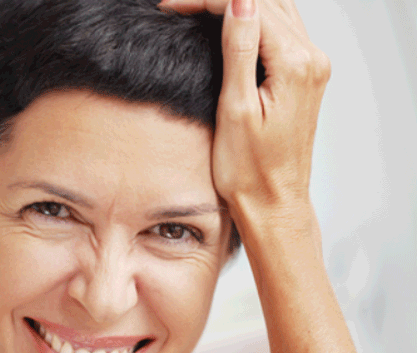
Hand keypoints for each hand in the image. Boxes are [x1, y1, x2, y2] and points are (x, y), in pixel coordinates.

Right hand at [159, 0, 330, 215]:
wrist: (273, 202)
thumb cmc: (250, 170)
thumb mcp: (236, 109)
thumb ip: (240, 51)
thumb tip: (239, 2)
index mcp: (295, 65)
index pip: (250, 7)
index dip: (207, 1)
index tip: (172, 7)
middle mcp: (311, 59)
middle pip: (267, 2)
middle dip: (220, 0)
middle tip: (178, 6)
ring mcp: (311, 67)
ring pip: (277, 10)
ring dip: (238, 5)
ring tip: (197, 9)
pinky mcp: (304, 76)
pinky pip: (282, 30)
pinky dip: (255, 20)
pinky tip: (230, 24)